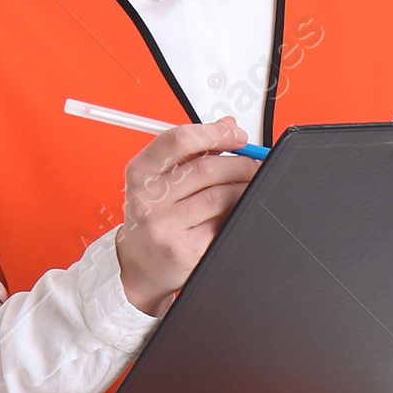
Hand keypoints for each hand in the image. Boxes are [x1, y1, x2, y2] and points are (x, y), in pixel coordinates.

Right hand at [115, 117, 261, 318]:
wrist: (138, 267)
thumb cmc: (152, 219)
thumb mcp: (159, 180)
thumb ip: (192, 151)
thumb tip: (228, 125)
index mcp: (140, 174)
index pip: (179, 141)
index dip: (215, 133)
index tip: (237, 136)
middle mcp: (147, 199)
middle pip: (206, 168)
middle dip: (239, 163)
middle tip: (254, 164)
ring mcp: (165, 227)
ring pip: (219, 197)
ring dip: (243, 188)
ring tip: (249, 186)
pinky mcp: (185, 250)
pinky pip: (222, 224)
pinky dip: (235, 214)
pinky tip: (235, 211)